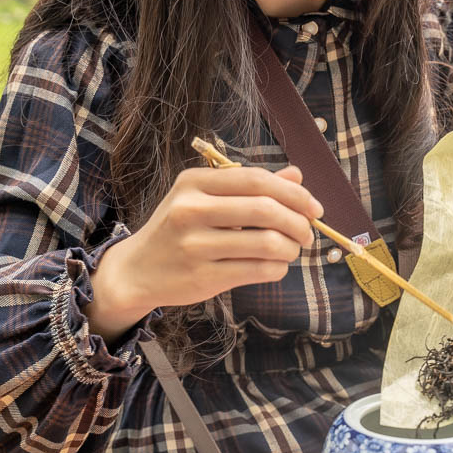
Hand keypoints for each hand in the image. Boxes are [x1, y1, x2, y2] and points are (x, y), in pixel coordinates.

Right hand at [122, 162, 322, 312]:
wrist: (137, 269)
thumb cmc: (178, 228)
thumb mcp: (205, 197)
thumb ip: (250, 186)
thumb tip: (297, 175)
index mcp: (194, 182)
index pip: (257, 180)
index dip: (294, 193)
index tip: (315, 207)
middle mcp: (191, 210)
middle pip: (265, 210)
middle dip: (298, 222)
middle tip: (308, 232)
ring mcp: (195, 245)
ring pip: (266, 243)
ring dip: (291, 248)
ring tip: (292, 249)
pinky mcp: (203, 277)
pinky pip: (257, 271)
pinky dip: (277, 268)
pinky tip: (276, 266)